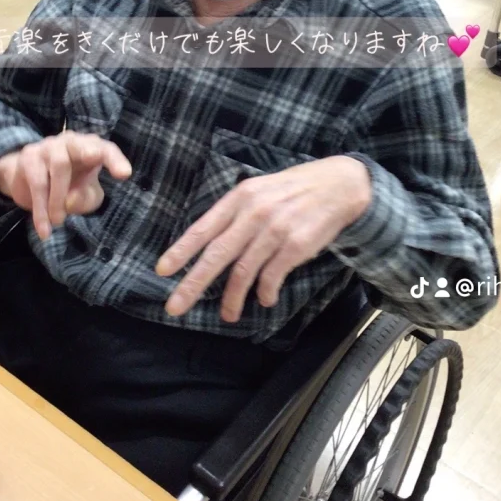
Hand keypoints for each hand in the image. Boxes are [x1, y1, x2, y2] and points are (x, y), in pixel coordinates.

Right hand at [0, 131, 131, 240]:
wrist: (28, 180)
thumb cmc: (68, 186)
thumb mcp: (83, 197)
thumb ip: (84, 198)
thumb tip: (69, 202)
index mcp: (92, 148)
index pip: (107, 150)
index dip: (116, 161)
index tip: (125, 174)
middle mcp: (71, 142)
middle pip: (81, 145)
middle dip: (89, 150)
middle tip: (93, 158)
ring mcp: (49, 146)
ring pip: (59, 167)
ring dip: (59, 198)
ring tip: (59, 222)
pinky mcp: (30, 157)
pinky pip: (37, 182)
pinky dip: (41, 209)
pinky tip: (44, 229)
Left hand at [156, 156, 371, 322]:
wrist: (338, 185)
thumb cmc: (293, 190)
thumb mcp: (259, 191)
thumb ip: (236, 214)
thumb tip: (210, 243)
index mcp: (239, 198)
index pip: (203, 228)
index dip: (181, 251)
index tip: (162, 271)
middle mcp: (253, 213)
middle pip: (216, 255)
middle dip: (192, 284)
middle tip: (175, 307)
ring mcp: (274, 230)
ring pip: (243, 272)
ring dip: (232, 298)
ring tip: (229, 314)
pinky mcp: (295, 245)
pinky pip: (271, 277)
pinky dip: (264, 293)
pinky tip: (264, 299)